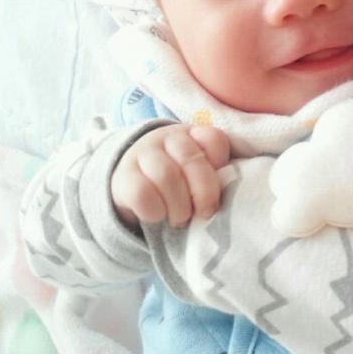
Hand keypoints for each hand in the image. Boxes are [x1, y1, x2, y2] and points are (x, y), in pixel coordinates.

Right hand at [111, 124, 229, 229]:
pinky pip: (142, 194)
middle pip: (191, 159)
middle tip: (205, 213)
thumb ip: (214, 176)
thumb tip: (230, 196)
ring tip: (180, 219)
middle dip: (204, 193)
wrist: (133, 183)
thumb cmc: (178, 180)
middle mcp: (167, 138)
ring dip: (179, 206)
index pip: (213, 139)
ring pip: (167, 176)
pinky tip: (158, 216)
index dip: (221, 163)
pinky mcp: (122, 176)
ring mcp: (143, 154)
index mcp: (192, 135)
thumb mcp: (197, 173)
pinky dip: (155, 211)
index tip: (221, 186)